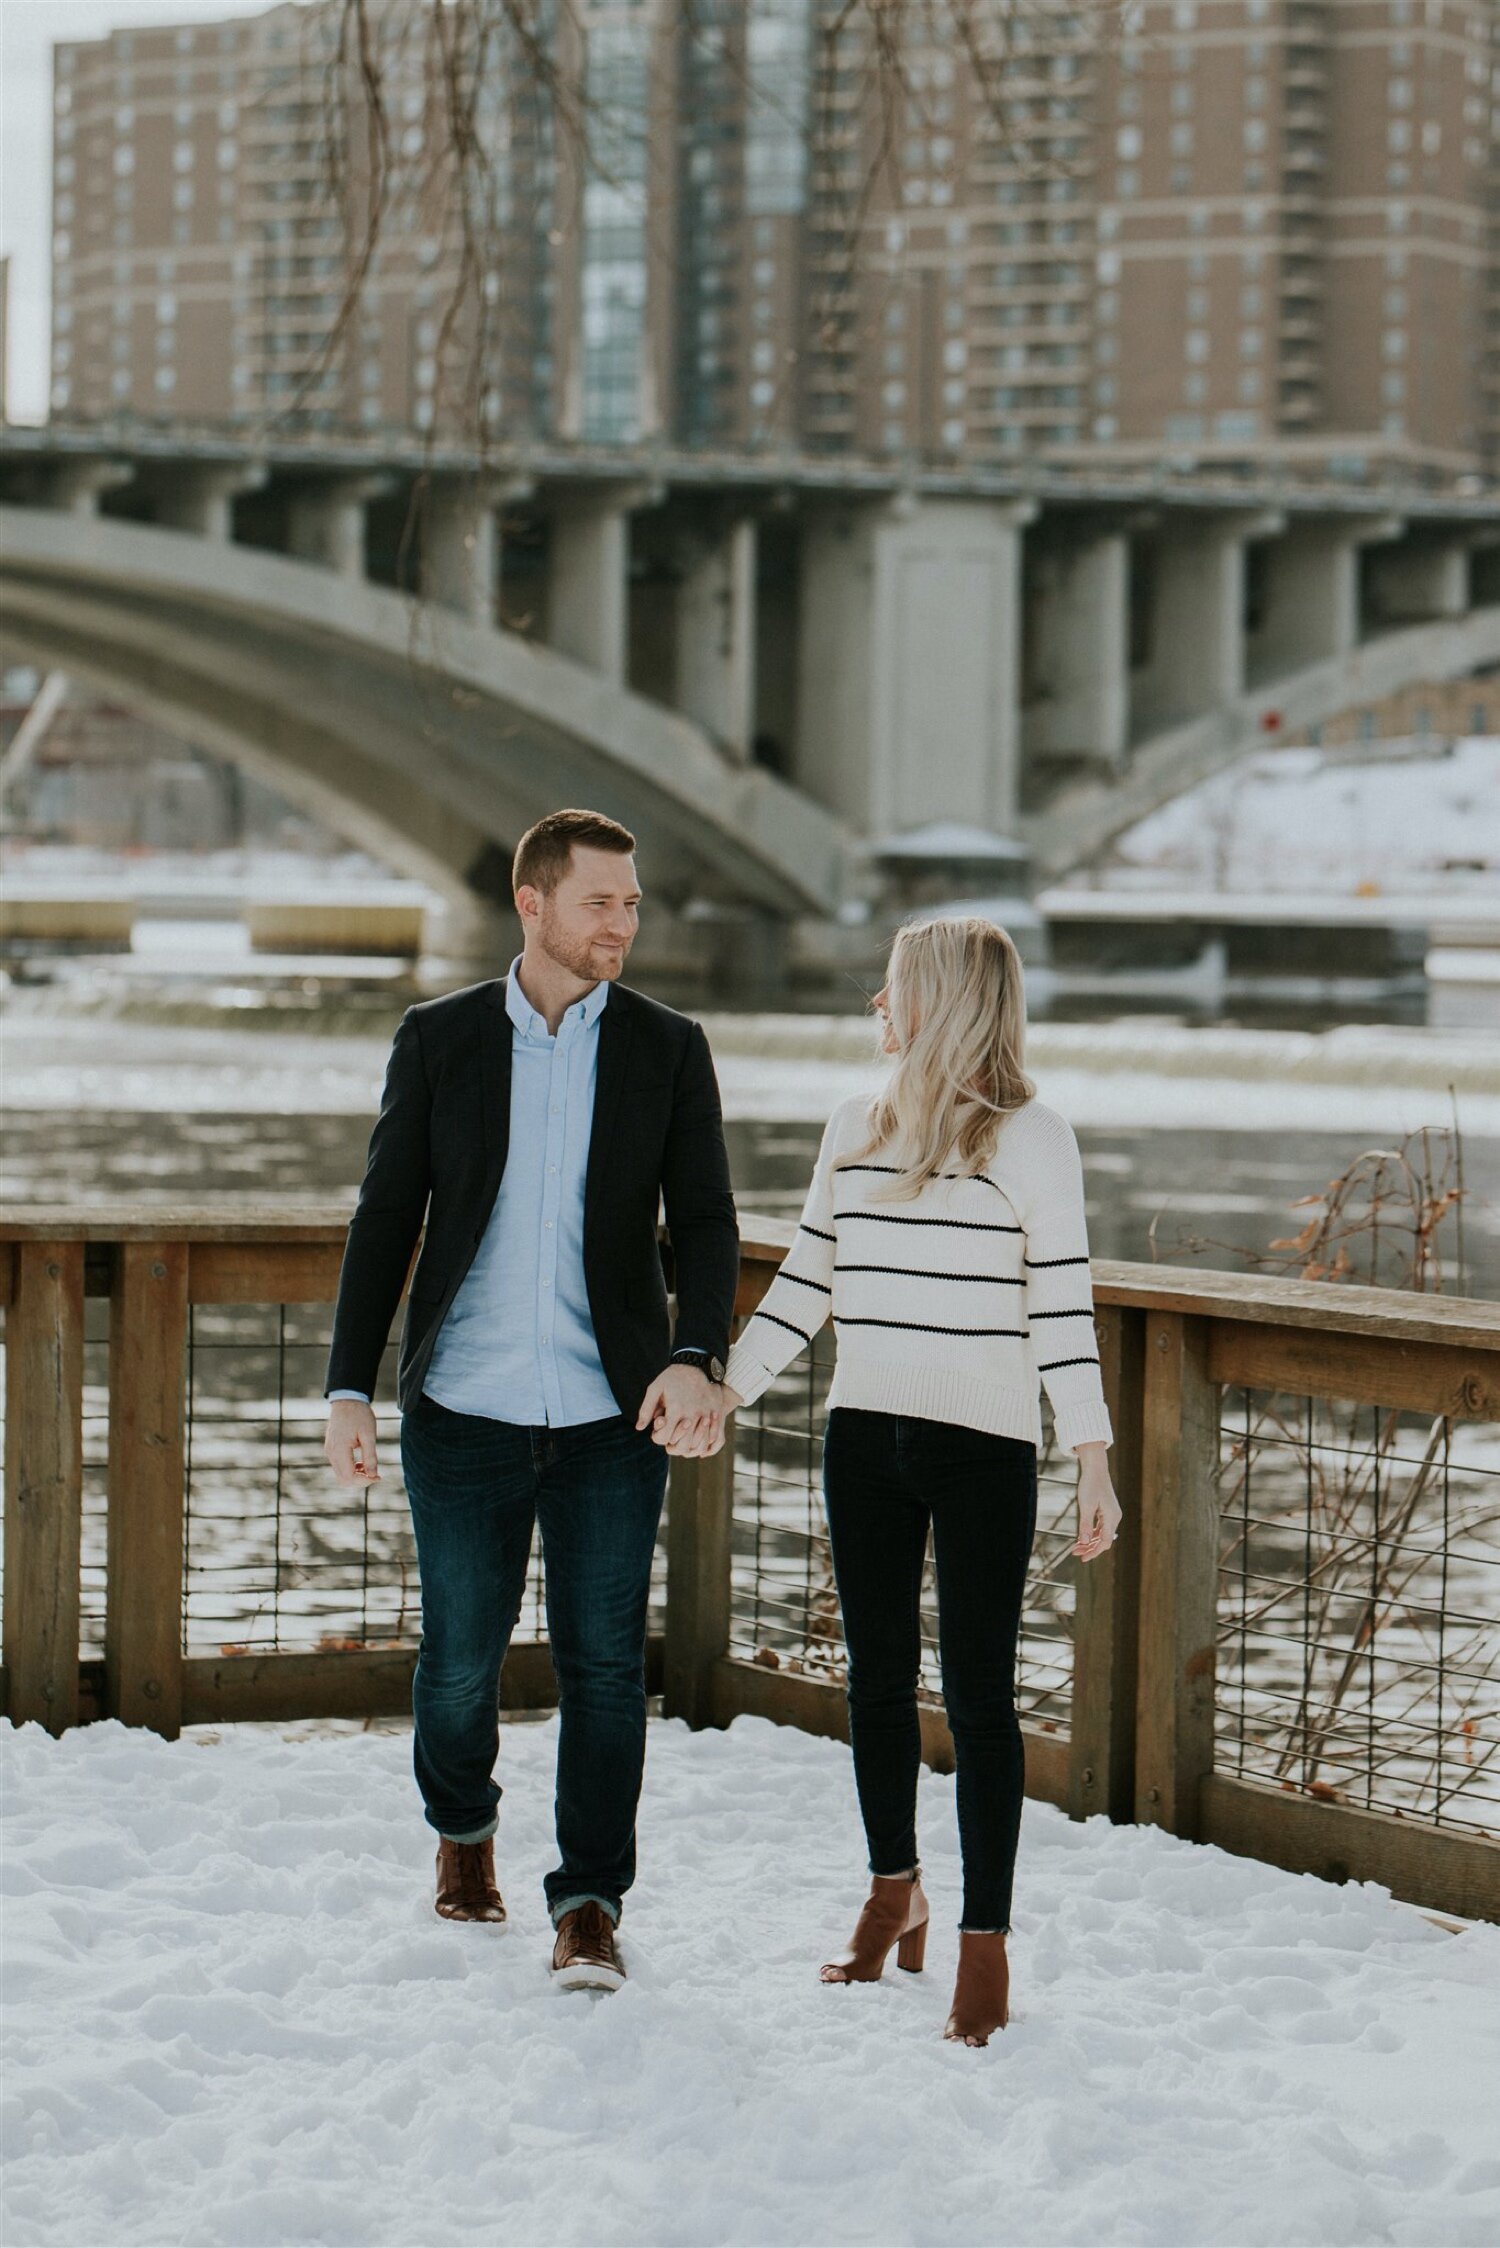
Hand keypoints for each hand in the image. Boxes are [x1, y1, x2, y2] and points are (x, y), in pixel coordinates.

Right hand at [324, 1397, 379, 1484]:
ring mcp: (329, 1451)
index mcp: (340, 1450)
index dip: (364, 1481)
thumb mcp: (369, 1435)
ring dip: (355, 1475)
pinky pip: (339, 1466)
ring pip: (340, 1474)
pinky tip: (361, 1462)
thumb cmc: (359, 1415)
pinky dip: (350, 1469)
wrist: (347, 1400)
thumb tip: (373, 1475)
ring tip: (369, 1466)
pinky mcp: (331, 1448)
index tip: (378, 1477)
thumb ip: (370, 1456)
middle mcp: (331, 1453)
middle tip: (375, 1474)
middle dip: (360, 1481)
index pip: (349, 1477)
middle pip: (343, 1479)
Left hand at [636, 1364, 723, 1455]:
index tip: (659, 1432)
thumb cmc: (674, 1376)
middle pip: (683, 1446)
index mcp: (676, 1409)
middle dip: (674, 1447)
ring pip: (700, 1445)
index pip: (665, 1438)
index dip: (659, 1438)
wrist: (698, 1364)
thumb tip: (639, 1428)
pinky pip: (714, 1438)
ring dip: (691, 1446)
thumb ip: (646, 1409)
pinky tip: (699, 1439)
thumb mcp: (655, 1388)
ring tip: (684, 1440)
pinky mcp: (716, 1414)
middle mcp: (692, 1415)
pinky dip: (706, 1443)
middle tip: (671, 1439)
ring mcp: (706, 1416)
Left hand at [1070, 1442, 1119, 1562]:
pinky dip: (1091, 1533)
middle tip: (1074, 1553)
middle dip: (1089, 1548)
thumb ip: (1085, 1524)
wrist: (1095, 1468)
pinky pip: (1100, 1527)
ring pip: (1101, 1534)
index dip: (1094, 1552)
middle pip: (1103, 1540)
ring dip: (1089, 1541)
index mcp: (1112, 1517)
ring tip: (1075, 1547)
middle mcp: (1114, 1518)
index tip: (1082, 1558)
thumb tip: (1083, 1542)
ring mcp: (1111, 1514)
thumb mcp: (1086, 1505)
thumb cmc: (1091, 1484)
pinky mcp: (1106, 1511)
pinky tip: (1081, 1537)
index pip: (1105, 1542)